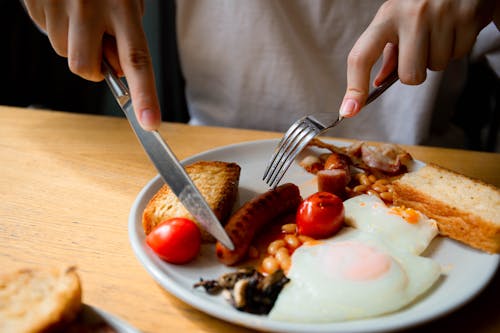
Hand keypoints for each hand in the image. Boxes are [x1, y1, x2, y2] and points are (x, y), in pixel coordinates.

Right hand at [23, 0, 160, 129]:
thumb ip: (126, 32)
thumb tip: (118, 68)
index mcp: (122, 6)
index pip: (137, 59)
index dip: (144, 94)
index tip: (149, 121)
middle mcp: (90, 8)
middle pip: (85, 67)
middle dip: (92, 68)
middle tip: (97, 45)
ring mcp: (59, 6)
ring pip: (63, 53)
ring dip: (73, 42)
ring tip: (79, 12)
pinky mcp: (35, 4)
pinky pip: (46, 32)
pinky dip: (56, 25)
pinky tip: (63, 5)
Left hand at [339, 0, 497, 117]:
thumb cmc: (422, 2)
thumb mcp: (398, 19)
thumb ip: (388, 52)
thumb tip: (377, 84)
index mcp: (386, 16)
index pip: (361, 57)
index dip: (354, 87)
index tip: (349, 110)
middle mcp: (411, 15)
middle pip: (409, 76)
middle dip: (416, 70)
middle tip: (421, 48)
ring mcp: (440, 15)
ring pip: (436, 67)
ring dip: (439, 56)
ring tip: (440, 32)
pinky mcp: (467, 16)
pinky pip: (459, 54)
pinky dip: (458, 47)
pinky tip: (455, 28)